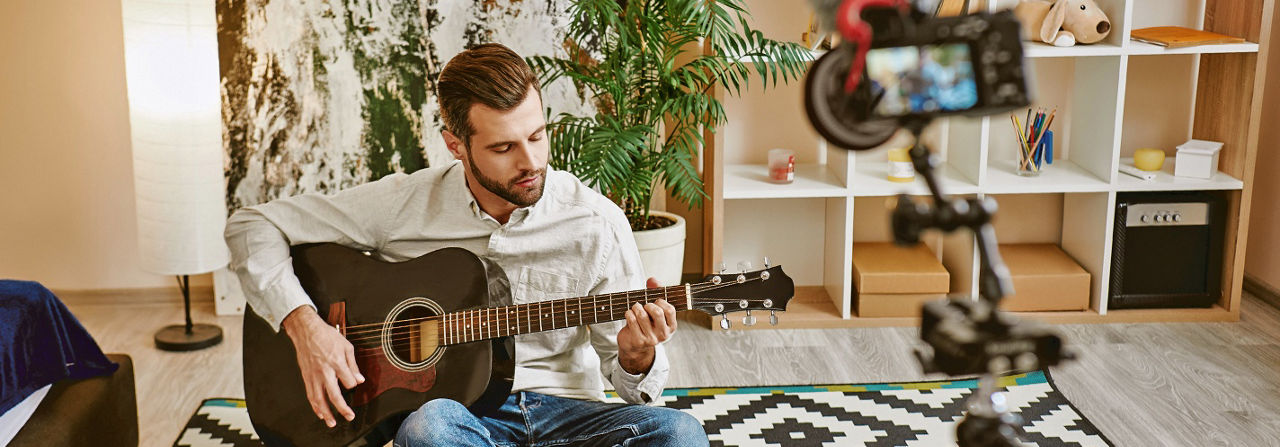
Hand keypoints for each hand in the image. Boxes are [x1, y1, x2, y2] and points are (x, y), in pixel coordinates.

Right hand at [281, 306, 364, 427]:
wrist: (306, 330)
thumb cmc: (326, 335)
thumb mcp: (346, 346)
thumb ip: (353, 364)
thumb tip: (360, 379)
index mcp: (337, 362)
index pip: (349, 382)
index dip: (353, 383)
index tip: (353, 382)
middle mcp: (324, 371)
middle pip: (334, 395)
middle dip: (342, 408)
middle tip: (349, 416)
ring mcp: (314, 375)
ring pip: (319, 399)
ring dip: (326, 413)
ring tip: (332, 423)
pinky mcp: (306, 377)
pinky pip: (310, 395)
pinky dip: (314, 406)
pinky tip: (319, 413)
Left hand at [617, 277, 676, 374]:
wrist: (634, 347)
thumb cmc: (645, 324)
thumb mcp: (653, 310)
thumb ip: (654, 293)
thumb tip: (652, 279)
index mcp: (671, 327)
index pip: (670, 310)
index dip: (661, 302)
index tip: (655, 301)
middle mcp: (663, 334)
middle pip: (657, 312)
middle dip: (648, 304)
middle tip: (644, 305)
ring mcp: (651, 339)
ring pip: (642, 315)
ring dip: (636, 308)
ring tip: (635, 308)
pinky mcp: (638, 341)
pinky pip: (632, 321)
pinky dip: (628, 314)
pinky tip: (629, 314)